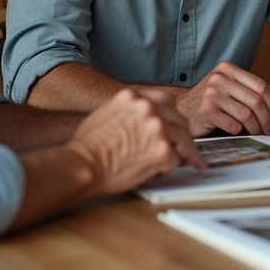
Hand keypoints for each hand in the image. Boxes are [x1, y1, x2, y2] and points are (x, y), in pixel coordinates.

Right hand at [69, 89, 204, 195]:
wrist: (82, 165)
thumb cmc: (87, 146)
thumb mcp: (106, 113)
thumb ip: (129, 111)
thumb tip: (140, 120)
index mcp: (134, 97)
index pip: (166, 100)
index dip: (171, 116)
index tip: (174, 125)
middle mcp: (148, 108)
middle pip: (179, 119)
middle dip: (182, 134)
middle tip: (185, 146)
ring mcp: (157, 128)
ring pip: (183, 139)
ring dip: (184, 152)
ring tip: (187, 161)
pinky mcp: (161, 151)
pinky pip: (175, 160)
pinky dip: (169, 168)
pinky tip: (160, 172)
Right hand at [174, 62, 269, 136]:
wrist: (180, 110)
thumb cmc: (209, 102)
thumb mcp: (226, 87)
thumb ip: (246, 90)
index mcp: (228, 69)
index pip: (261, 86)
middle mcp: (220, 78)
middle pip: (257, 100)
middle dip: (268, 120)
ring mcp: (211, 94)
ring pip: (247, 115)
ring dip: (256, 128)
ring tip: (258, 134)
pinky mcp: (206, 111)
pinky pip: (233, 125)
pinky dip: (240, 132)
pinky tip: (240, 134)